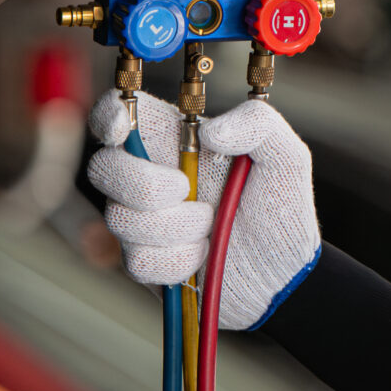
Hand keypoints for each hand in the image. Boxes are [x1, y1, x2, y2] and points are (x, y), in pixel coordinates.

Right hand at [85, 93, 320, 328]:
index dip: (109, 116)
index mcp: (177, 142)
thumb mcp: (287, 159)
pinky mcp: (144, 260)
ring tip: (211, 226)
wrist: (283, 276)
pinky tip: (203, 255)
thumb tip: (211, 130)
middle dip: (143, 184)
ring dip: (176, 227)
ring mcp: (143, 220)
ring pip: (120, 218)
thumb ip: (261, 124)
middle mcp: (151, 176)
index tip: (123, 128)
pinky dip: (179, 260)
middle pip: (102, 167)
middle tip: (187, 191)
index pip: (119, 114)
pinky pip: (139, 260)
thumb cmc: (282, 212)